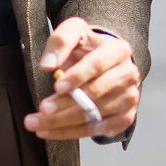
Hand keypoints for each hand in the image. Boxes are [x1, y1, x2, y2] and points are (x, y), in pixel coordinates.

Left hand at [29, 19, 139, 141]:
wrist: (106, 64)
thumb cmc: (87, 48)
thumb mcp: (74, 32)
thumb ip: (60, 41)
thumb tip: (48, 65)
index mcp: (119, 50)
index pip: (98, 64)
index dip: (77, 76)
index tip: (57, 86)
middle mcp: (129, 75)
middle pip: (96, 94)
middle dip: (66, 104)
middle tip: (41, 110)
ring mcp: (129, 98)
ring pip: (94, 115)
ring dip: (62, 123)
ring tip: (36, 124)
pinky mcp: (124, 118)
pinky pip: (96, 131)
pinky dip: (70, 133)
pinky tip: (48, 131)